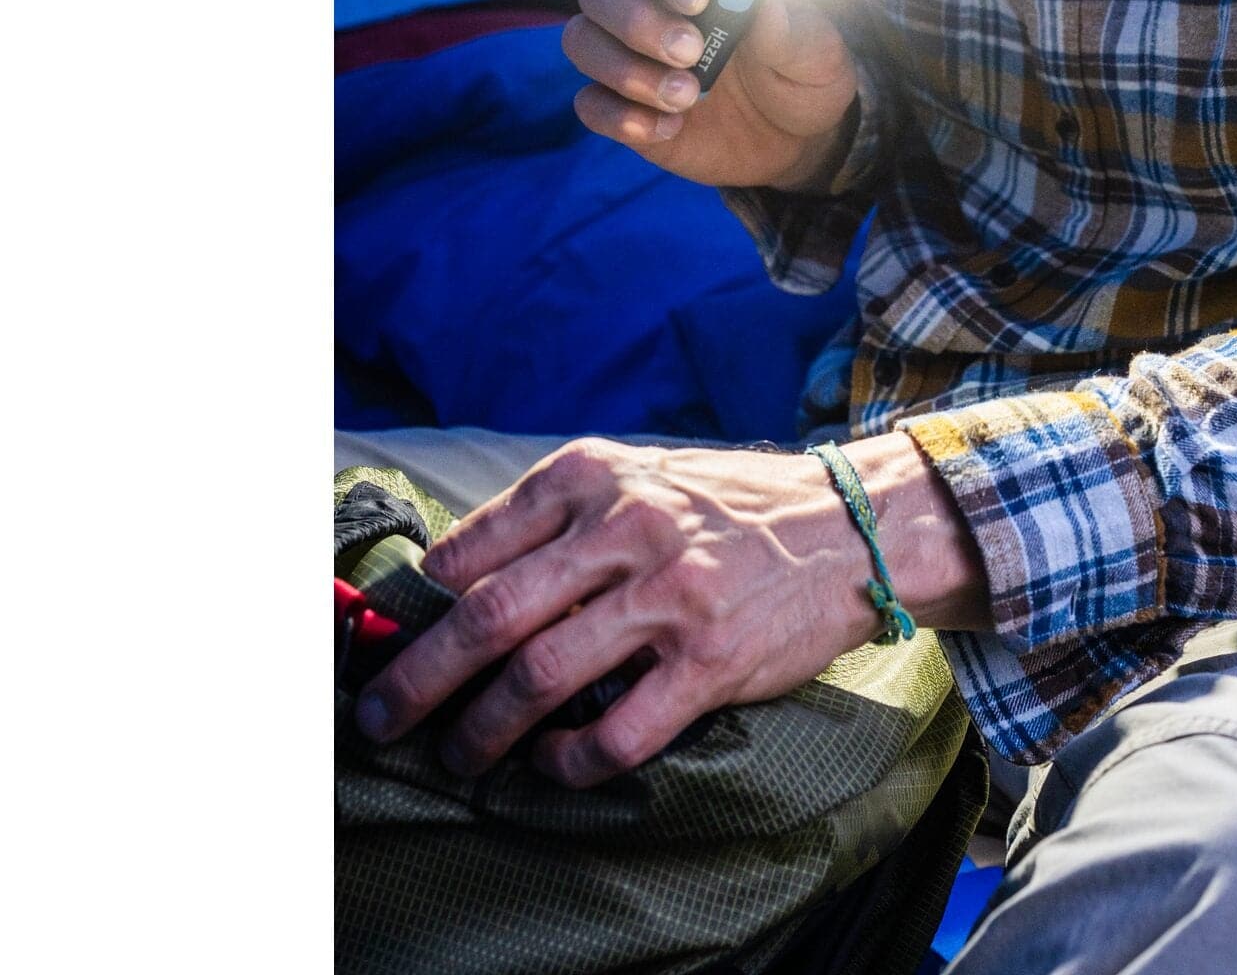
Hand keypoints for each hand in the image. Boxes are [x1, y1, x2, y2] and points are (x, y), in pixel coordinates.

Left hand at [353, 434, 990, 788]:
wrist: (850, 524)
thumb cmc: (733, 508)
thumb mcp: (643, 478)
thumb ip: (563, 520)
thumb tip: (463, 585)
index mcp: (597, 476)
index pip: (475, 546)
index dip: (420, 605)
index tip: (394, 642)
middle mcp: (627, 528)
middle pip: (489, 615)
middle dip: (421, 678)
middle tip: (383, 717)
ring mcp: (669, 596)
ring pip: (539, 676)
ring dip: (483, 730)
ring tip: (460, 755)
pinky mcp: (709, 660)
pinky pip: (616, 730)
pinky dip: (569, 760)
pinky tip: (553, 763)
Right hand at [564, 0, 858, 192]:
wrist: (797, 140)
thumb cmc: (803, 76)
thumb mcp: (817, 54)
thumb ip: (792, 30)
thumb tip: (766, 3)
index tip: (697, 0)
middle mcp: (656, 8)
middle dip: (635, 21)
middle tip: (689, 54)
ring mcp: (634, 58)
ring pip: (582, 41)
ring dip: (627, 72)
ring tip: (689, 98)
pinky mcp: (625, 107)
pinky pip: (589, 103)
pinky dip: (621, 118)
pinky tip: (670, 129)